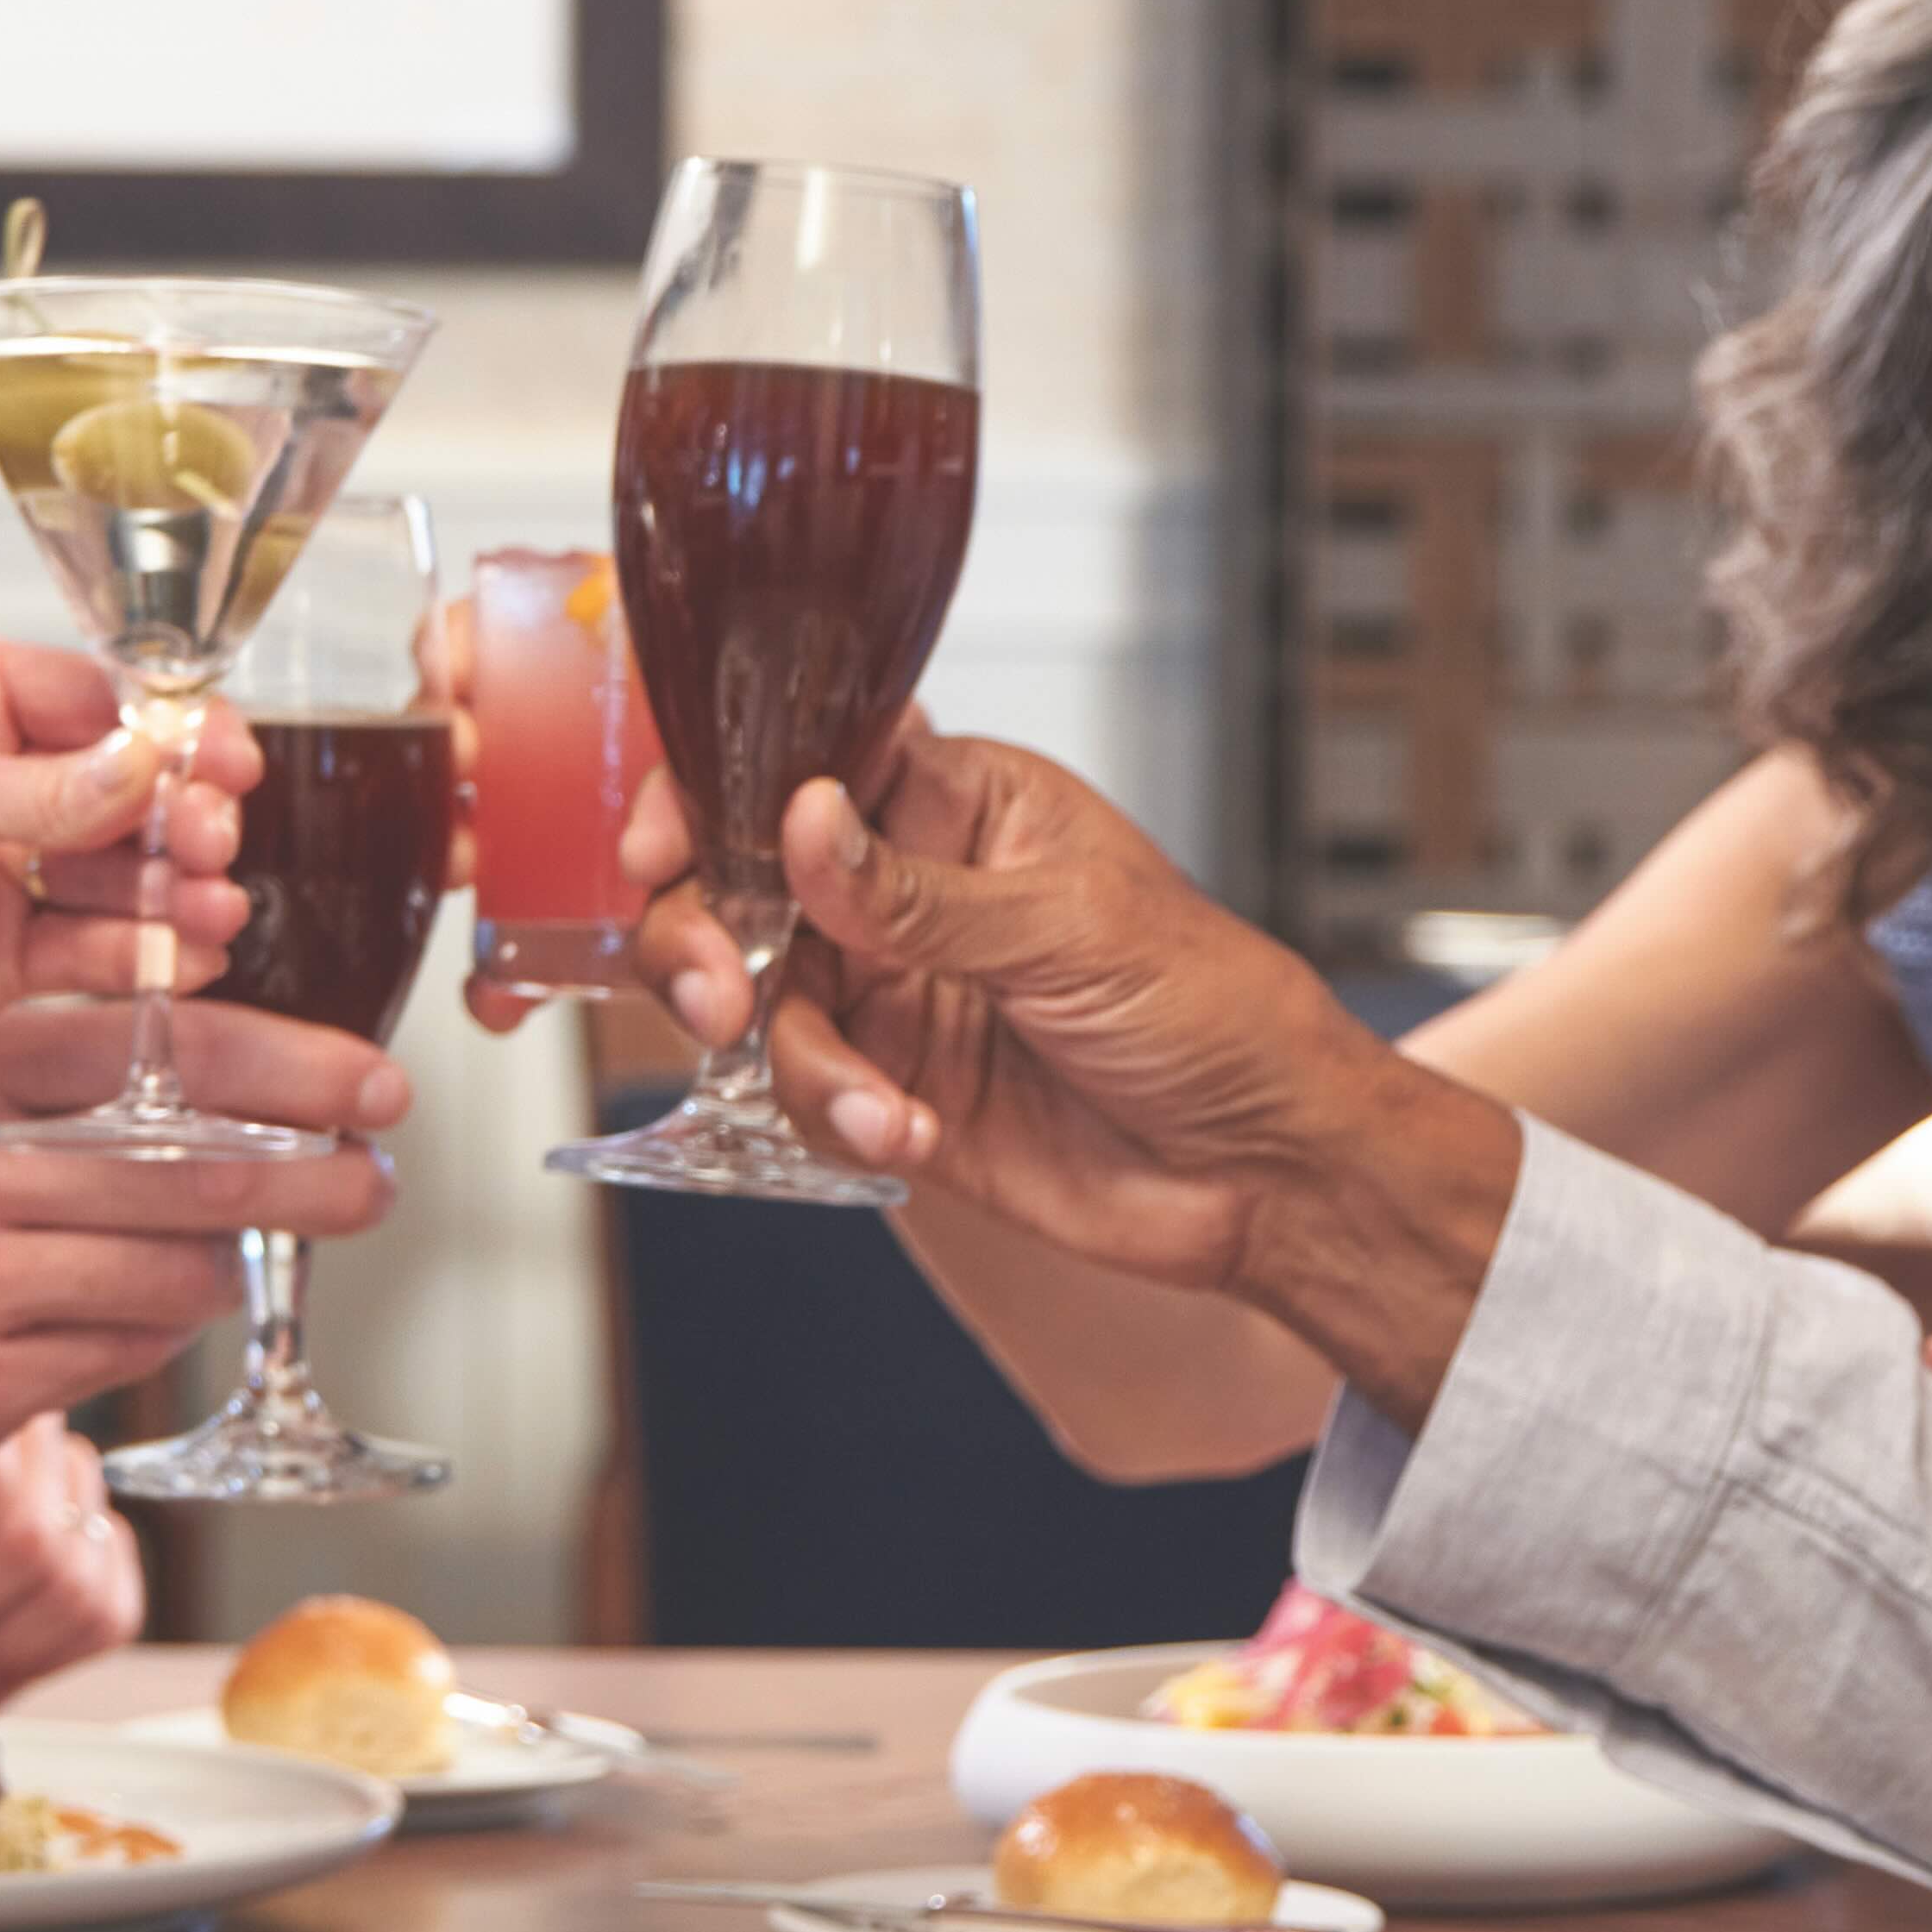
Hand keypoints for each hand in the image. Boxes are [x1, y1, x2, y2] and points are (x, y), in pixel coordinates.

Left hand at [0, 635, 243, 1240]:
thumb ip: (34, 789)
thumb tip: (142, 766)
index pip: (89, 695)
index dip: (162, 728)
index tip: (218, 758)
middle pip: (123, 782)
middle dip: (177, 811)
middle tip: (209, 838)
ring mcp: (1, 865)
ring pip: (121, 867)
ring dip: (175, 886)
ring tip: (208, 907)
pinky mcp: (6, 952)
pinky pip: (98, 944)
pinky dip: (148, 949)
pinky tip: (183, 952)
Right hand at [0, 999, 407, 1476]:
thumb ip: (42, 1082)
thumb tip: (227, 1084)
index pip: (153, 1056)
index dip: (287, 1068)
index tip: (374, 1087)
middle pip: (189, 1178)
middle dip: (309, 1184)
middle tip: (374, 1182)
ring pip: (169, 1282)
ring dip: (225, 1269)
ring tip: (232, 1251)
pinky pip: (117, 1359)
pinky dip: (150, 1332)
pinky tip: (132, 1308)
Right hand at [667, 729, 1518, 1422]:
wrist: (1266, 1172)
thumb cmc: (1215, 1011)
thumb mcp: (1072, 928)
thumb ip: (918, 890)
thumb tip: (801, 820)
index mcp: (958, 802)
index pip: (801, 759)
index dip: (711, 792)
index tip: (664, 847)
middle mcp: (904, 889)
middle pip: (738, 881)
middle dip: (706, 937)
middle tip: (724, 997)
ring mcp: (893, 991)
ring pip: (755, 998)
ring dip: (789, 1056)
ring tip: (879, 1106)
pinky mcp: (890, 1090)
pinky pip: (802, 1094)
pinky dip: (837, 1118)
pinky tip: (912, 1139)